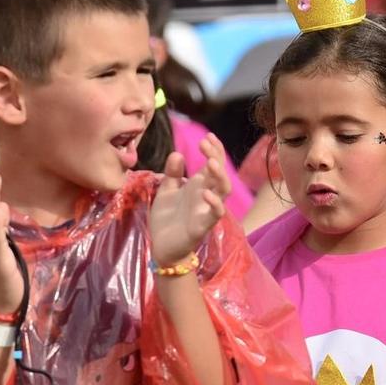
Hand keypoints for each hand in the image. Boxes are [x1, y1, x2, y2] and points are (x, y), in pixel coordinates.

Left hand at [149, 136, 229, 267]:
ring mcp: (207, 210)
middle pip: (220, 173)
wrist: (162, 248)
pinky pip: (214, 214)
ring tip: (210, 162)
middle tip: (205, 143)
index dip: (214, 150)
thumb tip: (177, 153)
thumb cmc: (167, 220)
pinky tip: (205, 193)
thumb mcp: (166, 192)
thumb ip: (172, 174)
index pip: (212, 164)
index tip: (207, 136)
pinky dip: (213, 203)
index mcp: (199, 186)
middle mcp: (206, 196)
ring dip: (219, 176)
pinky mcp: (203, 226)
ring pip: (223, 191)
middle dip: (216, 157)